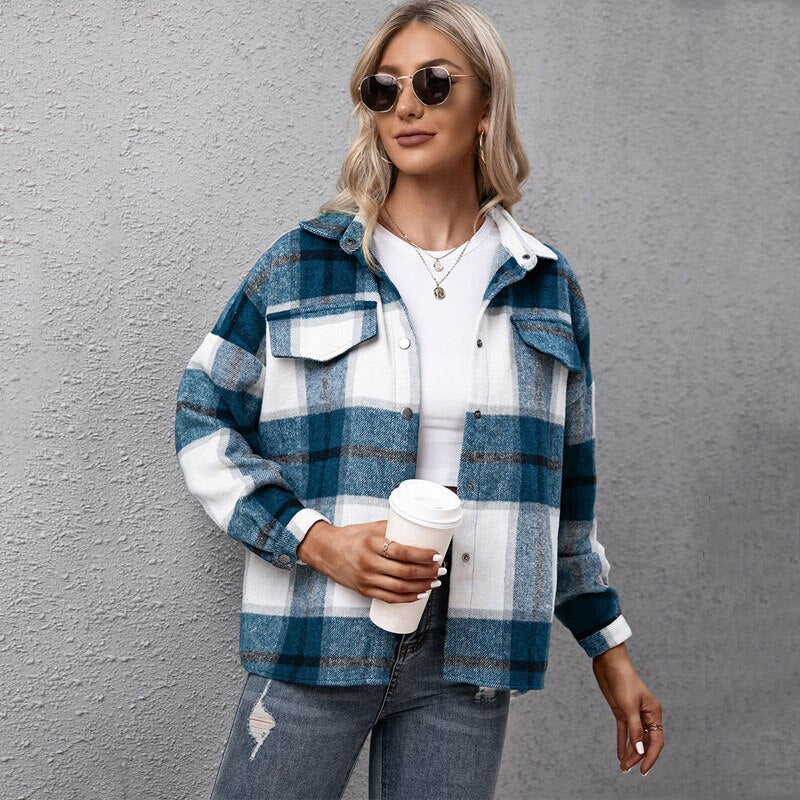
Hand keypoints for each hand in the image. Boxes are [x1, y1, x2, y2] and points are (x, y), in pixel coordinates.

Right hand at [297, 519, 445, 602]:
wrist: (326, 551)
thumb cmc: (351, 536)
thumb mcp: (371, 528)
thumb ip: (393, 529)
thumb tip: (419, 529)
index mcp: (371, 543)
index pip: (402, 551)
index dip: (422, 555)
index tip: (436, 555)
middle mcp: (368, 562)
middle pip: (404, 572)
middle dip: (427, 572)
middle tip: (441, 570)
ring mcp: (366, 579)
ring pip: (399, 588)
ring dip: (421, 587)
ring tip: (435, 582)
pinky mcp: (364, 590)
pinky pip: (389, 598)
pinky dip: (407, 598)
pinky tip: (420, 594)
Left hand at [592, 644, 664, 775]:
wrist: (609, 663)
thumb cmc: (622, 681)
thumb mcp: (629, 706)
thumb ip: (635, 729)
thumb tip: (640, 750)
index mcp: (654, 712)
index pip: (656, 741)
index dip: (650, 757)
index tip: (643, 771)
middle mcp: (646, 715)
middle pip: (646, 742)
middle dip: (638, 757)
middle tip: (627, 770)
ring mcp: (634, 713)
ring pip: (635, 738)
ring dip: (630, 752)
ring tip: (623, 767)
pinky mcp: (622, 711)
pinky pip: (625, 731)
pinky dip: (623, 742)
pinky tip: (620, 754)